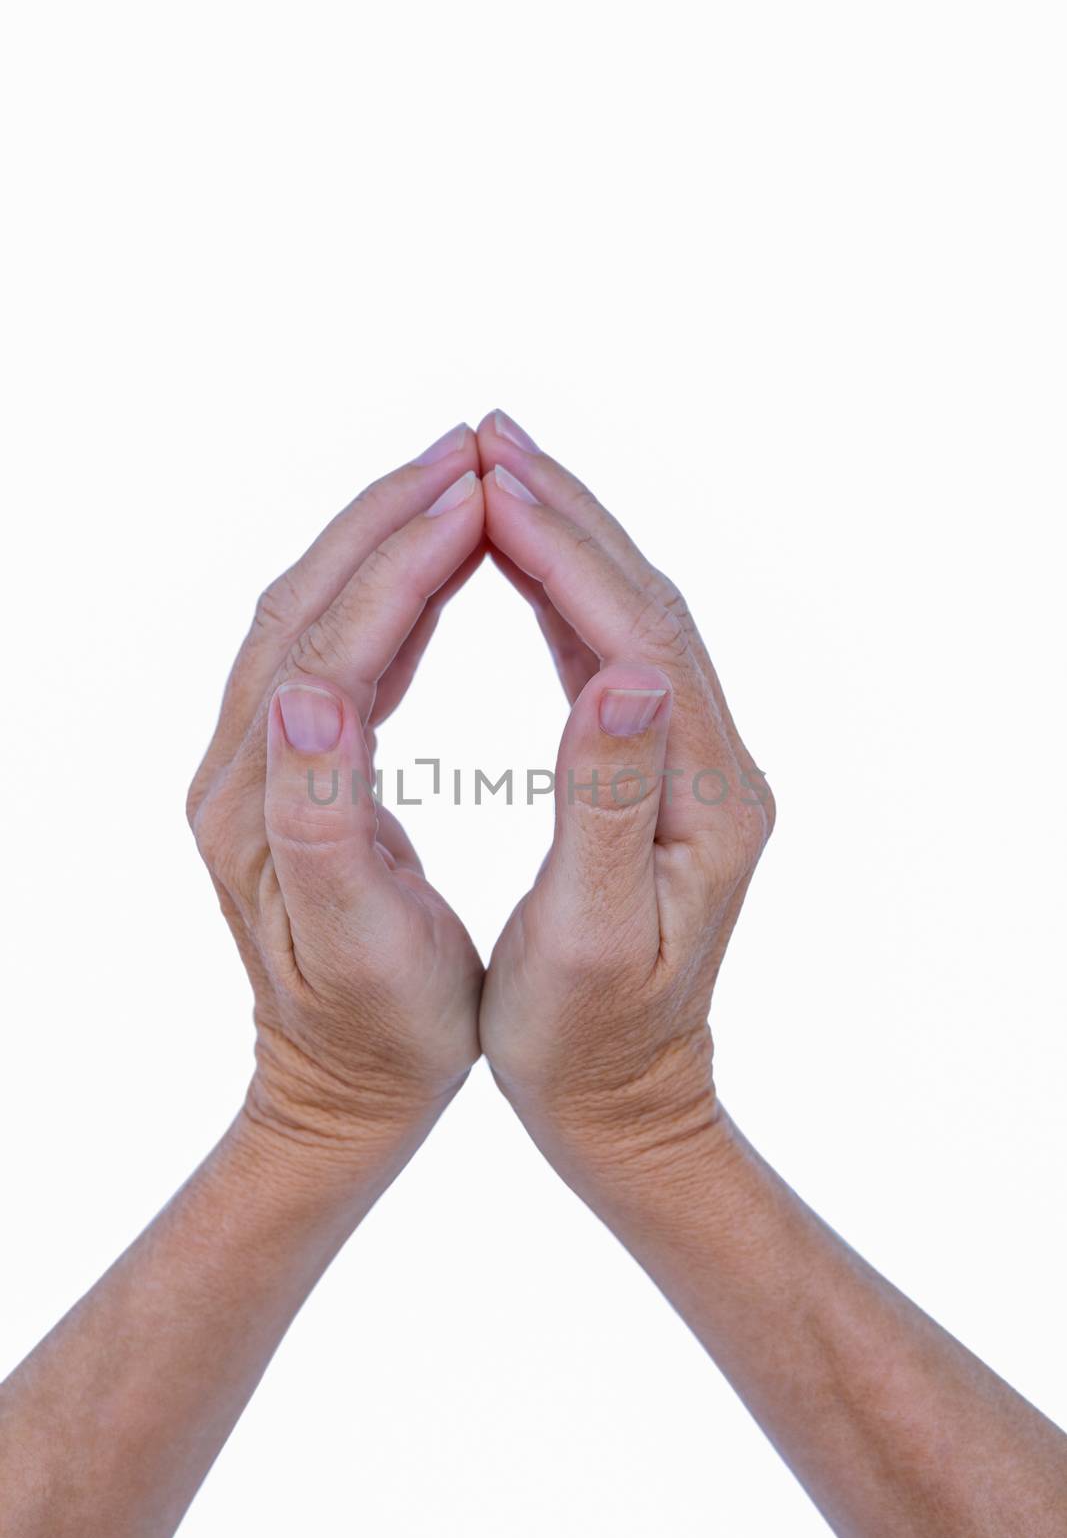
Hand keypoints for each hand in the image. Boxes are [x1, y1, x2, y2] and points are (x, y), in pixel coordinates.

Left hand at [186, 425, 485, 1161]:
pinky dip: (384, 595)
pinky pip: (330, 652)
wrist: (341, 1087)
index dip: (403, 562)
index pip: (329, 646)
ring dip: (382, 538)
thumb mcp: (361, 949)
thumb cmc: (384, 1035)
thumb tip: (311, 698)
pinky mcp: (282, 772)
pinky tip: (435, 570)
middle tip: (472, 450)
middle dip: (386, 516)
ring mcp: (253, 765)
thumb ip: (326, 822)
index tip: (479, 492)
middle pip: (305, 605)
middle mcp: (238, 769)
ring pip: (313, 615)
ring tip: (463, 486)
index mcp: (260, 807)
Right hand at [477, 411, 774, 1169]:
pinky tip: (524, 568)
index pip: (635, 637)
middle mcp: (715, 768)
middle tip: (488, 434)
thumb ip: (607, 800)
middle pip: (647, 604)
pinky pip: (617, 659)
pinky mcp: (663, 778)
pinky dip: (568, 598)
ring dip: (570, 539)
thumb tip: (622, 672)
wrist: (626, 1104)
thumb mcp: (589, 937)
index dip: (563, 550)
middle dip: (570, 513)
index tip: (488, 478)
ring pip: (634, 620)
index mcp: (704, 801)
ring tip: (498, 475)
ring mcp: (693, 768)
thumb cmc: (586, 1045)